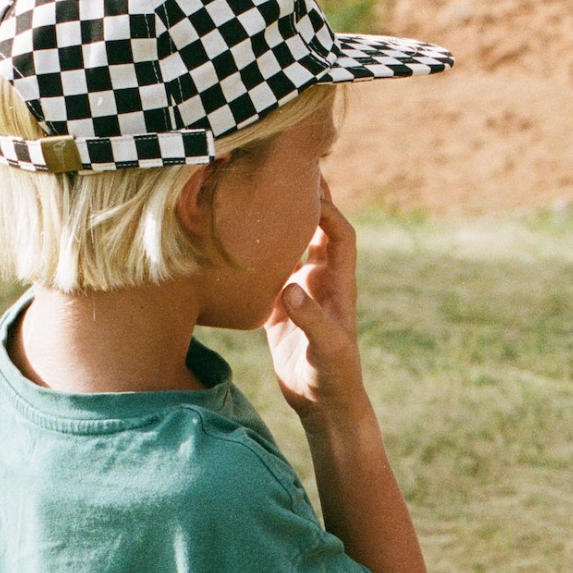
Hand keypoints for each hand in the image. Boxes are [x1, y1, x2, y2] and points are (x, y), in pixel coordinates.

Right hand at [264, 185, 367, 421]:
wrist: (324, 405)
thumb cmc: (333, 377)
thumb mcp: (325, 349)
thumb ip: (311, 319)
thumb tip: (291, 287)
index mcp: (339, 285)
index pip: (339, 234)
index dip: (327, 211)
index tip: (304, 189)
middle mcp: (322, 282)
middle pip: (318, 231)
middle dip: (308, 202)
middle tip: (288, 168)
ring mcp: (302, 293)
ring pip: (291, 247)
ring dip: (278, 223)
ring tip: (255, 192)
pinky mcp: (281, 308)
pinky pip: (269, 271)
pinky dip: (256, 254)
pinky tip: (233, 239)